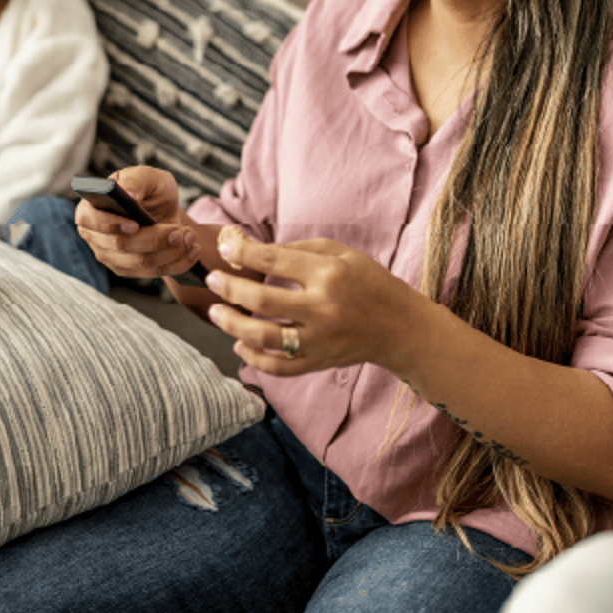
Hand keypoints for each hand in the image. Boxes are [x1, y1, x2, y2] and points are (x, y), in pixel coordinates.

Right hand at [74, 166, 201, 279]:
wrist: (164, 208)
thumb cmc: (151, 189)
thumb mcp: (147, 177)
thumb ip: (136, 181)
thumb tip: (128, 194)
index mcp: (90, 209)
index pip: (89, 220)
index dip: (111, 225)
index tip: (135, 224)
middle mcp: (95, 236)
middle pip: (121, 245)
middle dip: (155, 239)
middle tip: (181, 230)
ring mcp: (110, 256)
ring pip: (140, 262)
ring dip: (171, 251)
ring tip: (190, 236)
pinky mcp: (129, 270)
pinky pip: (153, 272)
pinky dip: (177, 263)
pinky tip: (192, 251)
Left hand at [202, 230, 425, 374]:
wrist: (400, 326)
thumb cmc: (369, 281)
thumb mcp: (341, 253)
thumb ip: (297, 249)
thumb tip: (251, 249)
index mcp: (329, 273)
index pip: (274, 260)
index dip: (242, 251)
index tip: (224, 246)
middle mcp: (323, 307)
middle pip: (261, 299)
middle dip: (229, 288)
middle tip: (212, 280)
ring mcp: (320, 339)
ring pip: (264, 337)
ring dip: (232, 325)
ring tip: (216, 312)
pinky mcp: (319, 362)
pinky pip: (278, 367)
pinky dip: (253, 358)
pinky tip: (240, 344)